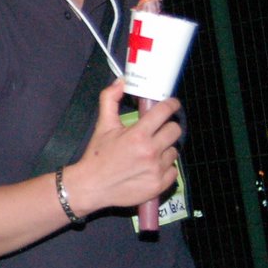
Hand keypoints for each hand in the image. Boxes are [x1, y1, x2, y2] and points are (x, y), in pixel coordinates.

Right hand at [67, 79, 180, 216]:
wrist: (92, 186)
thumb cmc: (98, 154)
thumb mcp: (103, 125)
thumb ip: (110, 100)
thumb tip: (120, 82)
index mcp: (138, 135)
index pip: (164, 112)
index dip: (171, 104)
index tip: (172, 104)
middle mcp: (151, 152)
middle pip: (175, 130)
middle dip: (167, 128)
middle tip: (157, 131)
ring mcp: (157, 170)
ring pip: (174, 152)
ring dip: (164, 149)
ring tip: (150, 153)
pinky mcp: (159, 185)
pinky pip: (173, 171)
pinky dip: (164, 168)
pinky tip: (151, 168)